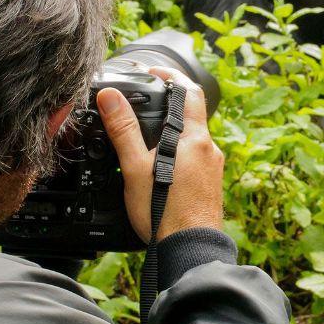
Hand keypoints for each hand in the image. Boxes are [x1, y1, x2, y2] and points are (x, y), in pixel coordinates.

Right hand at [96, 68, 223, 242]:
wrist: (190, 251)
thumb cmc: (165, 213)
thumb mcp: (136, 168)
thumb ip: (124, 130)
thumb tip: (111, 97)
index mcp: (195, 138)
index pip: (189, 91)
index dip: (171, 76)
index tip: (153, 72)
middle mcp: (210, 150)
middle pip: (191, 116)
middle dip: (167, 108)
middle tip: (144, 105)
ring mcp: (212, 169)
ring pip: (191, 140)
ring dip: (172, 134)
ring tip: (146, 139)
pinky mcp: (210, 186)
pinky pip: (194, 161)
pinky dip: (177, 156)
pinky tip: (161, 169)